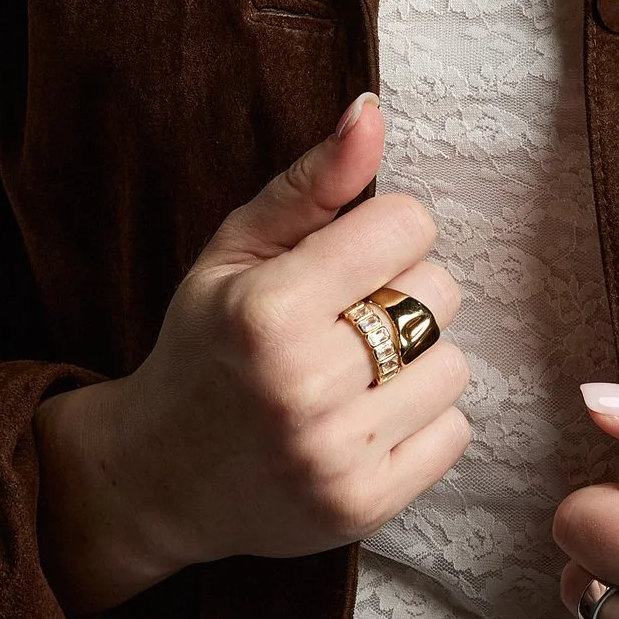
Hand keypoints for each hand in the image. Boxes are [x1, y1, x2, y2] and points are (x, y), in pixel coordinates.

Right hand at [34, 94, 468, 615]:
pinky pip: (455, 432)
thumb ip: (312, 183)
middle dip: (401, 295)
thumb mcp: (236, 251)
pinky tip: (364, 422)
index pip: (408, 225)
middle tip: (342, 322)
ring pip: (456, 365)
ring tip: (354, 374)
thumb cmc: (206, 343)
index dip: (384, 234)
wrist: (163, 475)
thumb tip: (372, 112)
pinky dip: (421, 421)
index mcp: (267, 310)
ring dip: (417, 362)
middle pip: (439, 293)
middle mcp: (302, 385)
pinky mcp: (365, 505)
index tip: (344, 260)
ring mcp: (336, 454)